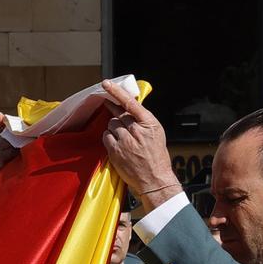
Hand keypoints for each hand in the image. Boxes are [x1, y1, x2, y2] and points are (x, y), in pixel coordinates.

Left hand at [98, 80, 180, 212]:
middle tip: (120, 122)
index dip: (116, 91)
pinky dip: (109, 138)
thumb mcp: (156, 134)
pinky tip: (117, 145)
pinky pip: (106, 137)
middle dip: (118, 117)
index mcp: (149, 123)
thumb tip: (129, 109)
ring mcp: (125, 141)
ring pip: (111, 125)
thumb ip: (143, 121)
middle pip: (119, 115)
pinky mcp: (116, 151)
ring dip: (114, 129)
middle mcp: (136, 130)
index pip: (130, 103)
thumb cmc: (157, 157)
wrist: (154, 180)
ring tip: (124, 139)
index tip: (106, 83)